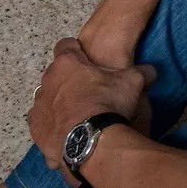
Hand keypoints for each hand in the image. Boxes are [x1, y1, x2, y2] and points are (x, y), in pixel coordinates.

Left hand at [27, 38, 155, 172]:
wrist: (92, 142)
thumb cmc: (109, 104)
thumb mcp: (132, 82)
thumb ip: (141, 72)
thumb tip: (151, 71)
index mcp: (67, 63)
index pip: (66, 45)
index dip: (76, 51)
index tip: (86, 60)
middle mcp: (47, 81)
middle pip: (56, 74)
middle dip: (69, 80)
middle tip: (88, 92)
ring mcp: (39, 107)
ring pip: (47, 99)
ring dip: (58, 103)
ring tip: (78, 116)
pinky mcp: (36, 130)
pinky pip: (43, 124)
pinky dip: (53, 127)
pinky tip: (68, 135)